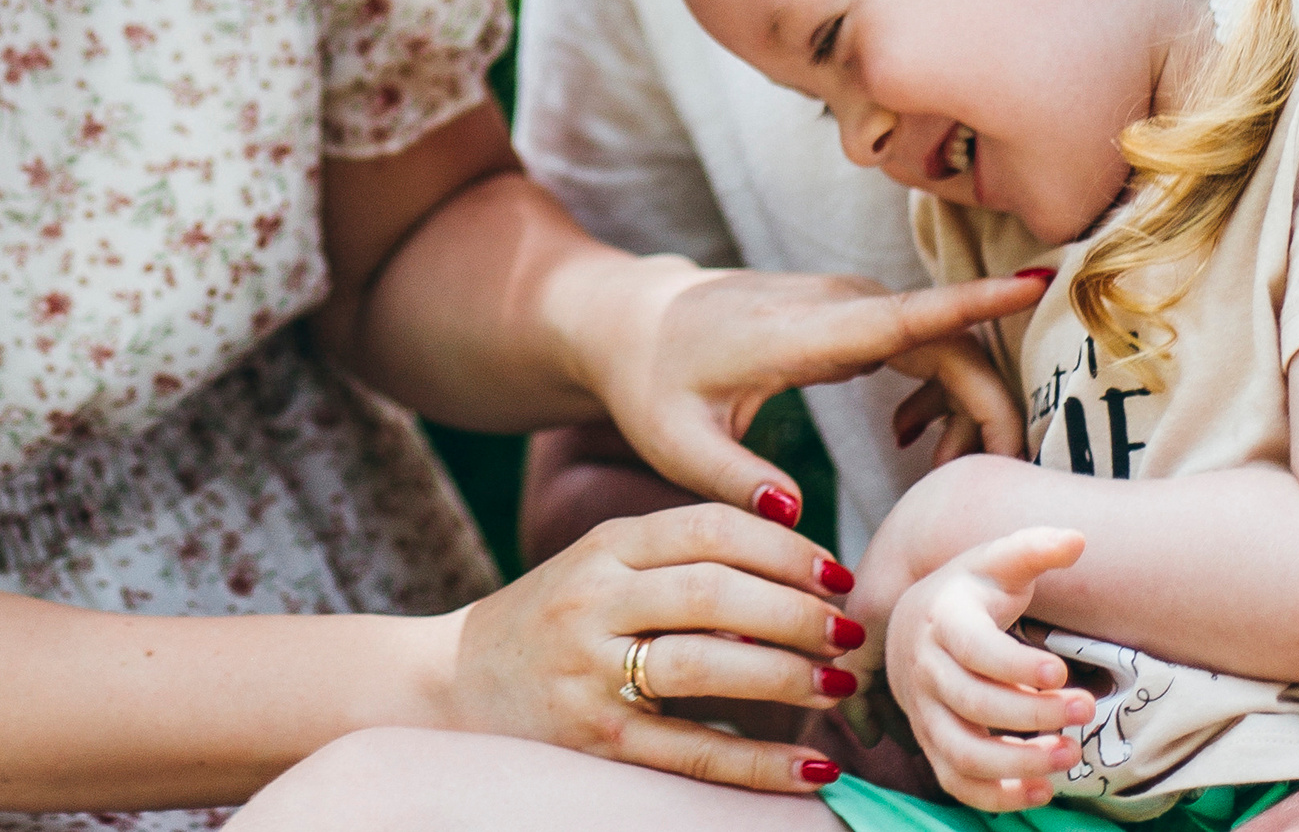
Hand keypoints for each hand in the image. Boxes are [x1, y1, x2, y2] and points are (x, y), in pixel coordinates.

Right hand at [446, 502, 867, 792]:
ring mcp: (591, 672)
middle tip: (850, 632)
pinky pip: (691, 753)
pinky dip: (760, 762)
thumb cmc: (552, 620)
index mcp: (604, 547)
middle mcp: (595, 601)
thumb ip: (679, 559)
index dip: (785, 548)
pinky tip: (813, 768)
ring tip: (837, 686)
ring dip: (786, 676)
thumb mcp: (602, 565)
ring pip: (705, 664)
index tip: (837, 572)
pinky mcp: (595, 741)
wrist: (448, 684)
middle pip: (715, 591)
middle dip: (797, 611)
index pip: (709, 529)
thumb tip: (795, 570)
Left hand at [582, 264, 1046, 518]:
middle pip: (946, 341)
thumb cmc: (650, 383)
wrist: (631, 324)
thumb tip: (794, 519)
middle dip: (988, 406)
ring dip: (964, 404)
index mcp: (799, 331)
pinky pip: (923, 343)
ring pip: (943, 342)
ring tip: (936, 466)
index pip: (902, 313)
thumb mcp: (676, 442)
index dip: (973, 301)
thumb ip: (734, 480)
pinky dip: (940, 391)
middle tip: (987, 479)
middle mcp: (835, 305)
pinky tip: (910, 436)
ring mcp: (846, 304)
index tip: (1036, 282)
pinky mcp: (850, 315)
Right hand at [883, 528, 1093, 812]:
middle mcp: (925, 669)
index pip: (973, 648)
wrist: (915, 623)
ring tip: (1070, 753)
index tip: (1060, 673)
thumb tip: (1078, 539)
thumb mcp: (998, 561)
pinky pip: (957, 782)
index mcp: (942, 619)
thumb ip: (1035, 548)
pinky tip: (1043, 788)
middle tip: (1088, 710)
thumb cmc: (970, 592)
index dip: (1015, 666)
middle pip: (972, 702)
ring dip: (1017, 762)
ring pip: (961, 751)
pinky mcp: (933, 745)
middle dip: (1032, 714)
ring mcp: (925, 712)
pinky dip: (997, 796)